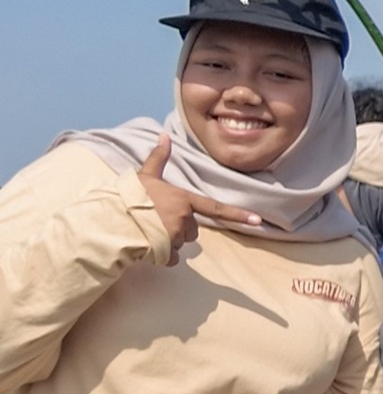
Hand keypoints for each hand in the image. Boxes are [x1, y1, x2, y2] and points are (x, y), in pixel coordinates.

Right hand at [136, 136, 261, 260]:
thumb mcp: (146, 175)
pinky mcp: (166, 252)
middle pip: (193, 229)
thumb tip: (164, 135)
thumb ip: (158, 158)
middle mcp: (184, 219)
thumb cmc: (130, 196)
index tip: (257, 220)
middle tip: (157, 221)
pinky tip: (148, 246)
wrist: (113, 217)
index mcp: (183, 200)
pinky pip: (171, 258)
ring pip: (180, 243)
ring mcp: (176, 236)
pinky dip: (162, 256)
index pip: (215, 208)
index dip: (237, 214)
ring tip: (149, 230)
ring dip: (169, 240)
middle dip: (179, 228)